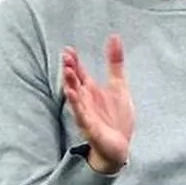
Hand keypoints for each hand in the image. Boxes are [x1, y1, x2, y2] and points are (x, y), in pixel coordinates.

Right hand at [62, 35, 134, 173]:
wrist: (120, 147)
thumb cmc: (116, 117)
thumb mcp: (119, 86)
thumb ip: (115, 62)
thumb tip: (114, 37)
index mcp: (91, 90)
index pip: (79, 73)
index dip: (74, 62)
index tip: (68, 49)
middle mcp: (86, 100)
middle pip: (74, 83)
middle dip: (69, 71)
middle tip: (65, 57)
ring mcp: (86, 114)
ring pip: (75, 98)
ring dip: (70, 86)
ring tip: (67, 73)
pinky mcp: (90, 127)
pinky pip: (81, 115)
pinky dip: (77, 106)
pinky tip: (73, 96)